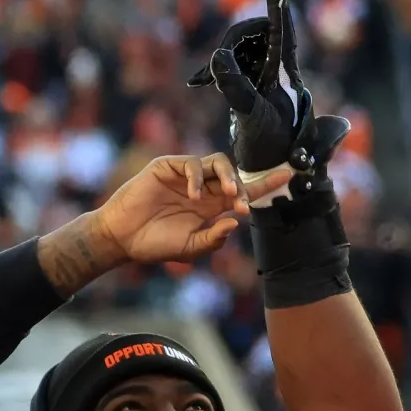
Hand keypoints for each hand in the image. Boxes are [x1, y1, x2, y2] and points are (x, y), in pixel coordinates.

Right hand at [95, 154, 291, 264]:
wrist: (122, 239)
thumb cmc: (155, 243)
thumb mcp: (190, 248)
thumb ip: (213, 238)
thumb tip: (235, 223)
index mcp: (212, 206)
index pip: (245, 192)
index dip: (266, 185)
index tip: (288, 176)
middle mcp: (204, 188)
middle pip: (235, 176)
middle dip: (245, 187)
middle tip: (241, 205)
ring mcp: (187, 176)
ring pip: (219, 163)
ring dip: (228, 176)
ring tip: (228, 194)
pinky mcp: (169, 167)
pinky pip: (192, 163)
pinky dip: (197, 177)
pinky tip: (193, 195)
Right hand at [189, 0, 349, 194]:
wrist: (271, 169)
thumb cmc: (268, 146)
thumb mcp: (250, 115)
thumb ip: (235, 86)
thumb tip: (217, 55)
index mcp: (283, 73)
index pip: (279, 31)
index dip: (275, 5)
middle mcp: (276, 70)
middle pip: (252, 36)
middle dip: (232, 42)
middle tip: (210, 72)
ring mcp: (264, 77)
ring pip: (239, 50)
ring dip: (219, 60)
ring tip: (202, 81)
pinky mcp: (251, 86)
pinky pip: (231, 66)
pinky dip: (214, 71)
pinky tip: (198, 82)